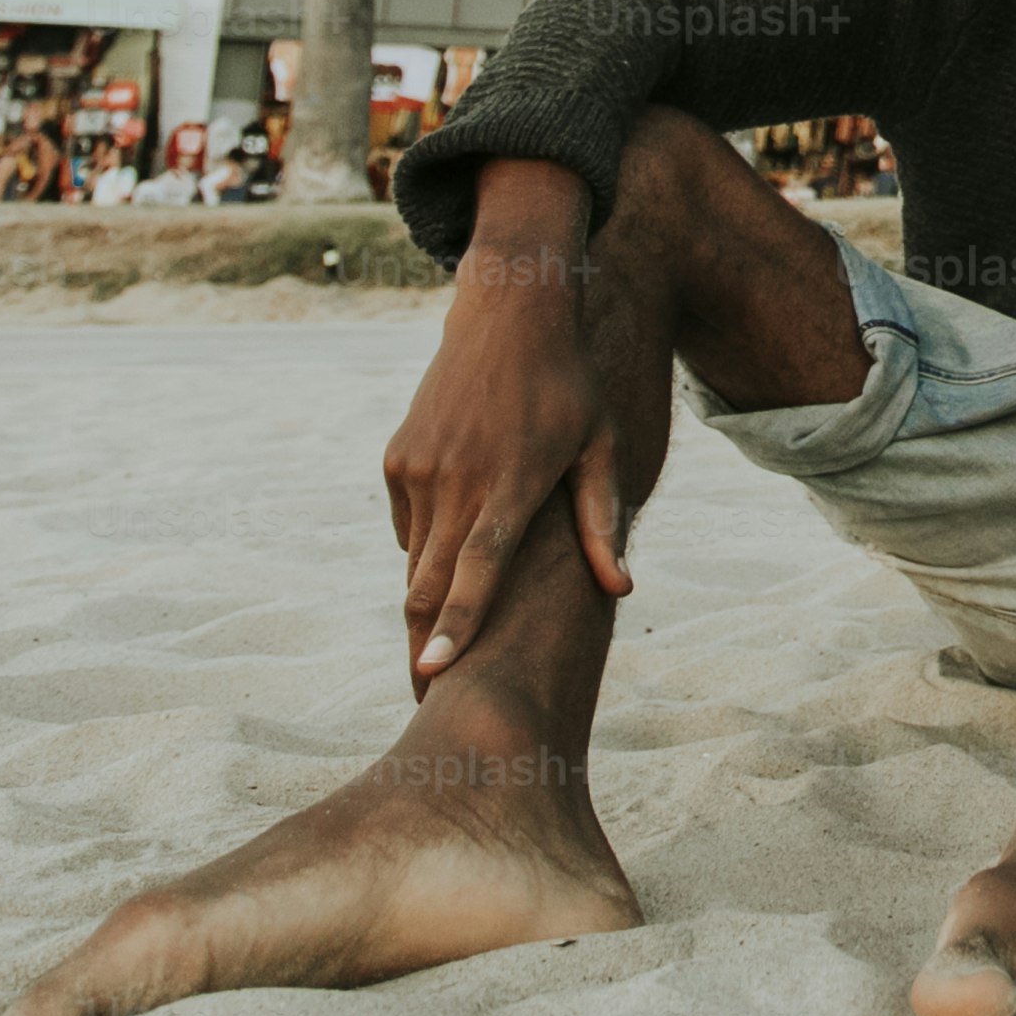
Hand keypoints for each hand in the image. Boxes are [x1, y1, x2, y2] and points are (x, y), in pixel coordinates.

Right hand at [380, 164, 622, 681]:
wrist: (507, 313)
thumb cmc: (569, 388)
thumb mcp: (601, 447)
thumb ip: (603, 521)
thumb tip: (619, 589)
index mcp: (513, 481)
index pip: (478, 568)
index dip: (456, 624)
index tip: (432, 674)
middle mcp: (458, 477)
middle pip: (430, 583)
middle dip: (426, 645)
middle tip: (433, 702)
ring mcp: (420, 468)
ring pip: (415, 561)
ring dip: (427, 604)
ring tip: (440, 649)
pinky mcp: (397, 460)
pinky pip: (408, 529)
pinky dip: (426, 549)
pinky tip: (455, 547)